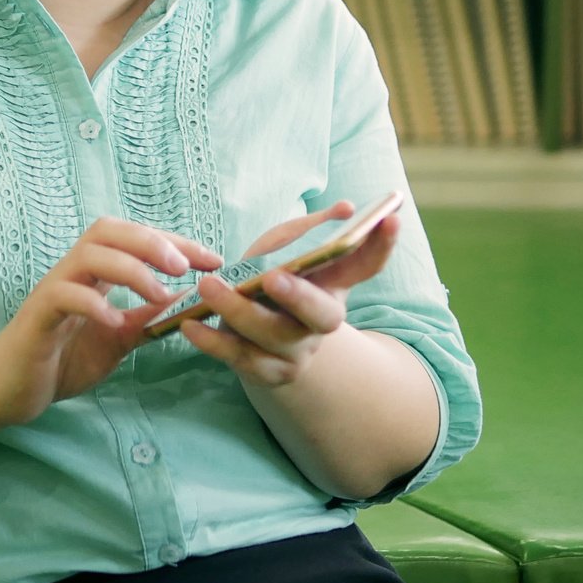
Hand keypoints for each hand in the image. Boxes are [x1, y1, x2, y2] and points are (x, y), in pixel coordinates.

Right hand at [0, 218, 223, 426]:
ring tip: (158, 295)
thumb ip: (147, 318)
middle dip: (151, 241)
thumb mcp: (117, 338)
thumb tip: (189, 299)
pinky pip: (63, 296)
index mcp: (95, 273)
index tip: (213, 258)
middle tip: (183, 266)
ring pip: (88, 255)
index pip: (135, 238)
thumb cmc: (61, 360)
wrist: (8, 391)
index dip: (176, 242)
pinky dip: (92, 303)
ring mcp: (52, 291)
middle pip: (109, 230)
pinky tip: (114, 321)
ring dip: (130, 269)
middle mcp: (73, 272)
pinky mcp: (36, 317)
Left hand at [182, 202, 400, 387]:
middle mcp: (321, 323)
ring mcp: (296, 352)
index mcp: (333, 286)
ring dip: (239, 312)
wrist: (257, 338)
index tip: (391, 217)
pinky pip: (240, 359)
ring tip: (208, 287)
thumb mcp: (287, 248)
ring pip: (273, 337)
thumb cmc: (272, 278)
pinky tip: (191, 326)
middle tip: (274, 277)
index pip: (366, 265)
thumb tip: (346, 210)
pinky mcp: (266, 372)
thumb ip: (310, 230)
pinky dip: (214, 343)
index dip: (382, 245)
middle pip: (323, 317)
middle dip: (301, 298)